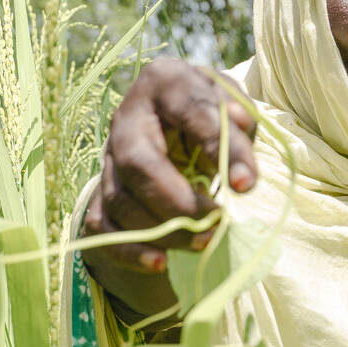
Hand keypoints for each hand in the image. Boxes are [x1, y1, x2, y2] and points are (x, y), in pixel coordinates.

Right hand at [81, 58, 257, 310]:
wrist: (172, 119)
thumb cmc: (209, 113)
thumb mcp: (231, 104)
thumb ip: (236, 117)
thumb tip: (238, 129)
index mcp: (163, 83)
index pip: (190, 111)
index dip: (218, 146)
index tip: (246, 185)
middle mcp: (126, 119)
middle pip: (137, 163)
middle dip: (177, 200)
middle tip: (216, 221)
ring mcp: (108, 159)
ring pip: (120, 200)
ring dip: (161, 228)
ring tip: (204, 241)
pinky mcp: (101, 193)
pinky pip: (102, 227)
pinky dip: (129, 250)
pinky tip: (160, 263)